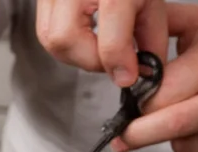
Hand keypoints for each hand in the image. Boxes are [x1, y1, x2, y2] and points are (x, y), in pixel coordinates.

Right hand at [36, 0, 167, 85]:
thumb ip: (152, 35)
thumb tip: (146, 70)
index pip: (109, 32)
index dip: (119, 61)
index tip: (129, 76)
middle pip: (64, 39)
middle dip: (91, 61)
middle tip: (113, 61)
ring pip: (49, 39)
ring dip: (77, 54)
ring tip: (101, 50)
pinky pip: (46, 30)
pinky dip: (68, 42)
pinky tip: (88, 37)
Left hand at [114, 3, 197, 151]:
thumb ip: (161, 24)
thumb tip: (121, 43)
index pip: (155, 97)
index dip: (135, 104)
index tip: (129, 105)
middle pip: (164, 128)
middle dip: (136, 134)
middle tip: (125, 133)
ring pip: (179, 148)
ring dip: (171, 139)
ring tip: (189, 116)